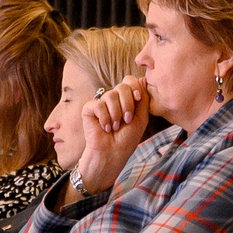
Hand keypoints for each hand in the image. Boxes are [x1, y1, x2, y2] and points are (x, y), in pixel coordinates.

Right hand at [75, 76, 152, 197]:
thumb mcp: (141, 118)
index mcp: (126, 99)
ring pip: (110, 95)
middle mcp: (113, 99)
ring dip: (116, 114)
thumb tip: (143, 78)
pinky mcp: (89, 109)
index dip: (134, 87)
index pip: (129, 80)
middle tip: (127, 120)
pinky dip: (104, 118)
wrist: (112, 153)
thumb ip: (143, 98)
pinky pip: (98, 105)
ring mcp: (100, 103)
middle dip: (127, 104)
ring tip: (115, 127)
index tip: (138, 99)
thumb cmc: (127, 139)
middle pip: (122, 86)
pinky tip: (105, 128)